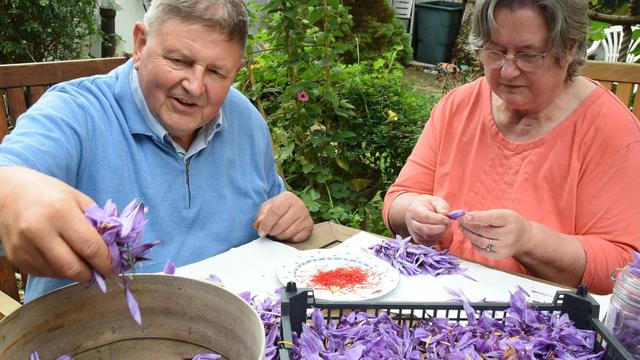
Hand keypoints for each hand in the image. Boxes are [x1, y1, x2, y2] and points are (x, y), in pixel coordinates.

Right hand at [0, 167, 111, 282]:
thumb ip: (98, 222)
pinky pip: (45, 273)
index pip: (90, 247)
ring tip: (82, 261)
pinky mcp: (16, 258)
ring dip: (75, 272)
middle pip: (73, 268)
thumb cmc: (49, 194)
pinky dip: (59, 270)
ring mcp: (25, 247)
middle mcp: (39, 231)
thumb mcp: (78, 199)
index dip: (106, 262)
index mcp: (60, 212)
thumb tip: (115, 247)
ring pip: (59, 274)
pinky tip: (62, 257)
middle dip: (92, 274)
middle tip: (101, 271)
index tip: (114, 267)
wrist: (8, 193)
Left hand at [253, 191, 312, 242]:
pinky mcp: (309, 227)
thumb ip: (261, 216)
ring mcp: (306, 216)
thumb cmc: (278, 208)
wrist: (292, 208)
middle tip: (270, 231)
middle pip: (281, 225)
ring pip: (287, 233)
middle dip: (272, 231)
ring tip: (278, 231)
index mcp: (287, 197)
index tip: (261, 232)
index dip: (266, 224)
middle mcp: (299, 205)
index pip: (275, 212)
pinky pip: (295, 239)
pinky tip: (287, 232)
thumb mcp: (267, 207)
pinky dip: (288, 239)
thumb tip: (258, 225)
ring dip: (279, 236)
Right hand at [405, 194, 452, 244]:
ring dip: (440, 233)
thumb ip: (441, 206)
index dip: (438, 219)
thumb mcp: (436, 201)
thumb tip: (446, 213)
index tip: (447, 219)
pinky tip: (440, 231)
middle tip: (448, 223)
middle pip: (425, 229)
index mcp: (414, 210)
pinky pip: (430, 242)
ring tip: (445, 225)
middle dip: (440, 228)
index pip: (425, 217)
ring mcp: (414, 233)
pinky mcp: (419, 240)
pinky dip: (438, 238)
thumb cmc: (429, 205)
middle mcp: (411, 222)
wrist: (418, 211)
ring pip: (428, 237)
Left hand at [458, 209, 532, 258]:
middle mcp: (508, 235)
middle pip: (483, 231)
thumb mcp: (502, 214)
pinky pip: (482, 250)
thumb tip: (465, 217)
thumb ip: (485, 215)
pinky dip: (474, 243)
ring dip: (468, 235)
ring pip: (480, 242)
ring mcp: (505, 247)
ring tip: (463, 228)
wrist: (523, 237)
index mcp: (509, 220)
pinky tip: (471, 237)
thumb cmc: (508, 222)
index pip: (492, 218)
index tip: (465, 216)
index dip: (478, 217)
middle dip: (469, 226)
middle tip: (460, 221)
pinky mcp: (500, 255)